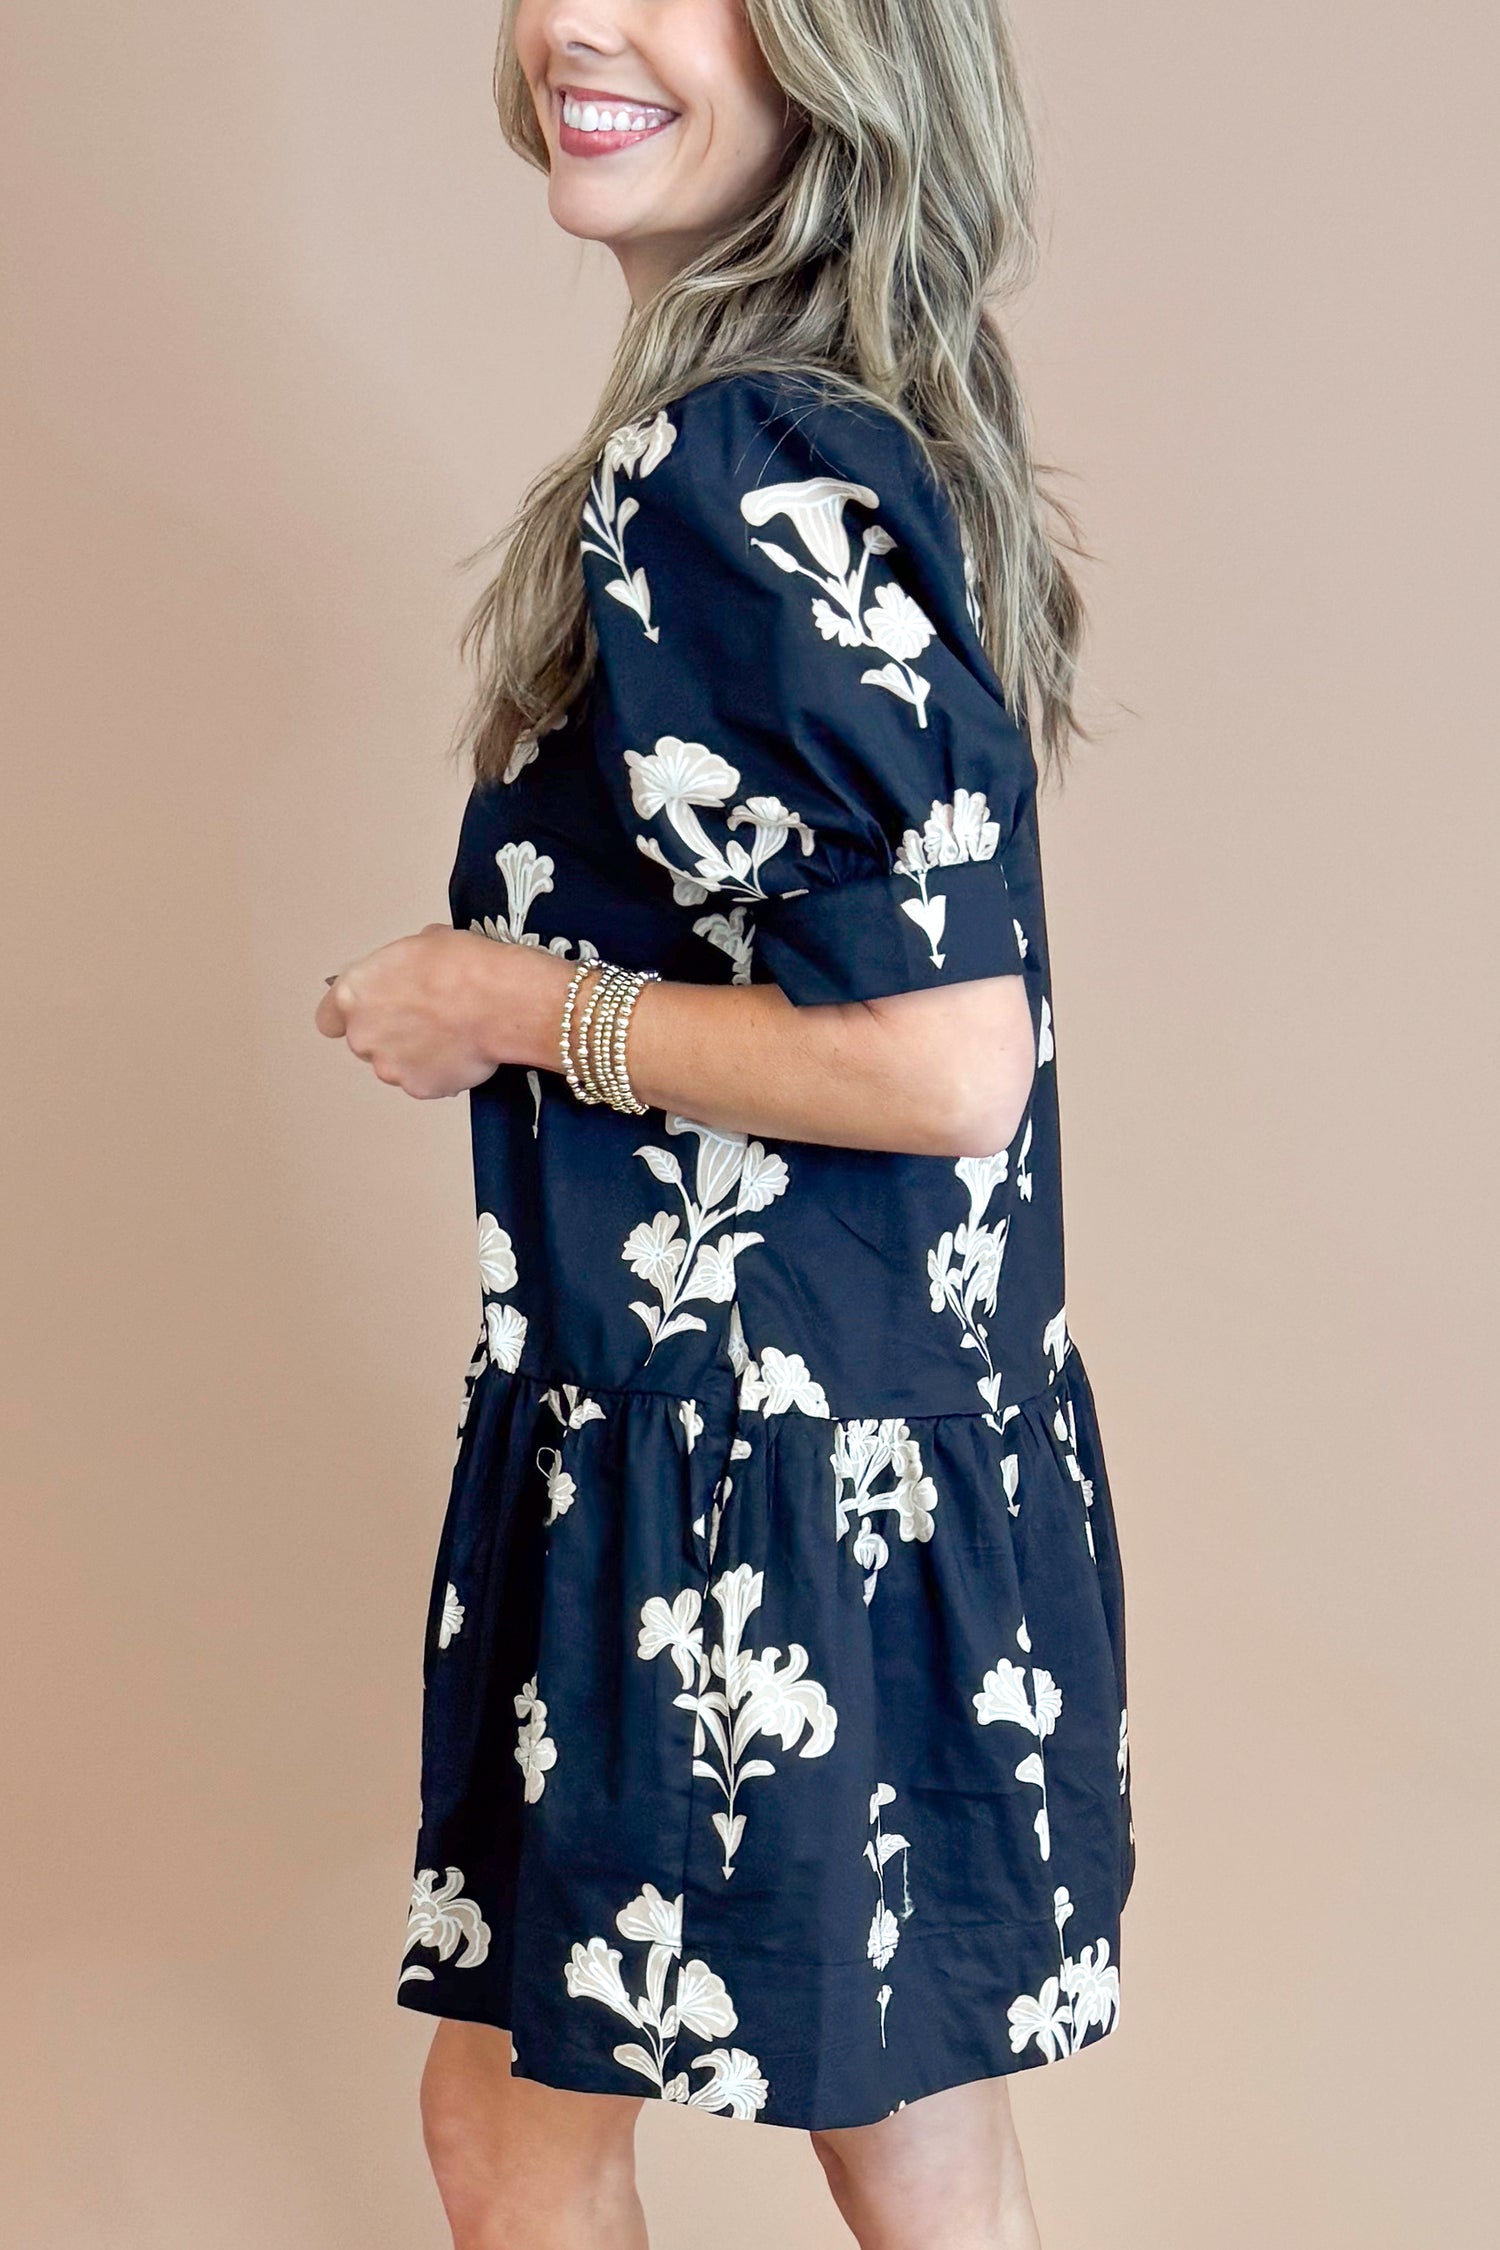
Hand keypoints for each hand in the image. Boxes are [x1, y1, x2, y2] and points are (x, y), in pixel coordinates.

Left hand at [314, 925, 570, 1098]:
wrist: (498, 1001)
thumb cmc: (463, 966)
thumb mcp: (424, 943)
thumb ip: (402, 966)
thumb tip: (416, 970)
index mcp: (354, 994)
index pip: (329, 1019)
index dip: (351, 1016)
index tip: (371, 1013)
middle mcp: (362, 1035)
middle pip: (365, 1042)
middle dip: (389, 1034)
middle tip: (425, 1019)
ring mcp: (389, 1068)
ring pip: (395, 1065)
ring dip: (414, 1055)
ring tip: (450, 1035)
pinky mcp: (418, 1088)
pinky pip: (424, 1081)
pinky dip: (439, 1071)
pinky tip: (462, 1051)